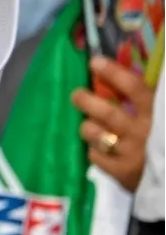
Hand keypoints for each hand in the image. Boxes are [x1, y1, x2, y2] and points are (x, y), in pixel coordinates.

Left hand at [71, 57, 153, 190]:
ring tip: (88, 125)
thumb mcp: (161, 114)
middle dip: (86, 101)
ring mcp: (131, 153)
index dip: (113, 73)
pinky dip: (93, 149)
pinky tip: (99, 147)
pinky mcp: (122, 172)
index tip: (95, 62)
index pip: (134, 88)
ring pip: (95, 133)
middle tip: (76, 95)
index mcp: (157, 113)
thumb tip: (126, 73)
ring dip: (87, 127)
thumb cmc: (163, 139)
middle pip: (106, 112)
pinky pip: (95, 155)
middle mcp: (142, 132)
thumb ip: (146, 99)